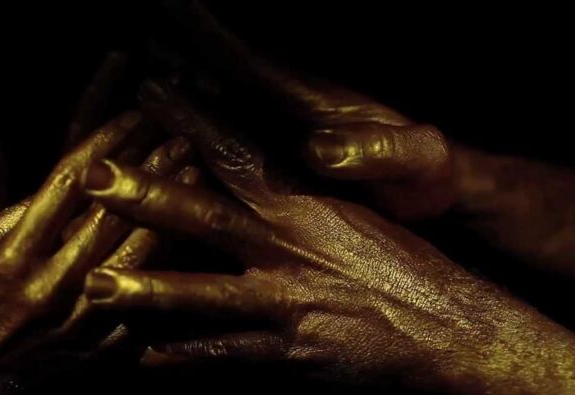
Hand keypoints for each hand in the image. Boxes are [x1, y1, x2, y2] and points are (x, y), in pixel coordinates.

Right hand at [0, 112, 199, 394]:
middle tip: (181, 138)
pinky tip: (194, 235)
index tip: (136, 116)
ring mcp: (77, 316)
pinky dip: (170, 265)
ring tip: (196, 173)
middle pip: (108, 214)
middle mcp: (44, 282)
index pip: (65, 185)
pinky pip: (146, 299)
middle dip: (148, 172)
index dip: (104, 145)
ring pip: (134, 255)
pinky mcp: (102, 343)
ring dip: (169, 212)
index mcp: (11, 251)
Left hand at [79, 82, 574, 394]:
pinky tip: (145, 361)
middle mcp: (289, 249)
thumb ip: (297, 195)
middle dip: (147, 195)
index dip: (191, 121)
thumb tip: (248, 166)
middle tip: (92, 178)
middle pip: (207, 215)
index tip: (149, 94)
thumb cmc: (401, 264)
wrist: (447, 328)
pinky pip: (227, 357)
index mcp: (306, 205)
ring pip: (205, 294)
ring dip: (149, 289)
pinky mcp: (290, 353)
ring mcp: (286, 304)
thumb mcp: (352, 215)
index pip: (239, 153)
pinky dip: (186, 359)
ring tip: (97, 286)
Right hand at [161, 0, 452, 219]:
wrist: (439, 194)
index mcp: (314, 104)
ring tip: (137, 77)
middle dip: (179, 52)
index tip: (172, 1)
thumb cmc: (428, 174)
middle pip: (222, 76)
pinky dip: (199, 140)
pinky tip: (170, 148)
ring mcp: (285, 141)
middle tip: (136, 34)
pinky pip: (231, 150)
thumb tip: (319, 151)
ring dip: (181, 91)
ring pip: (220, 110)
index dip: (209, 33)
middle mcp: (291, 115)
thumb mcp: (413, 157)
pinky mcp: (286, 169)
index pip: (249, 60)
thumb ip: (372, 151)